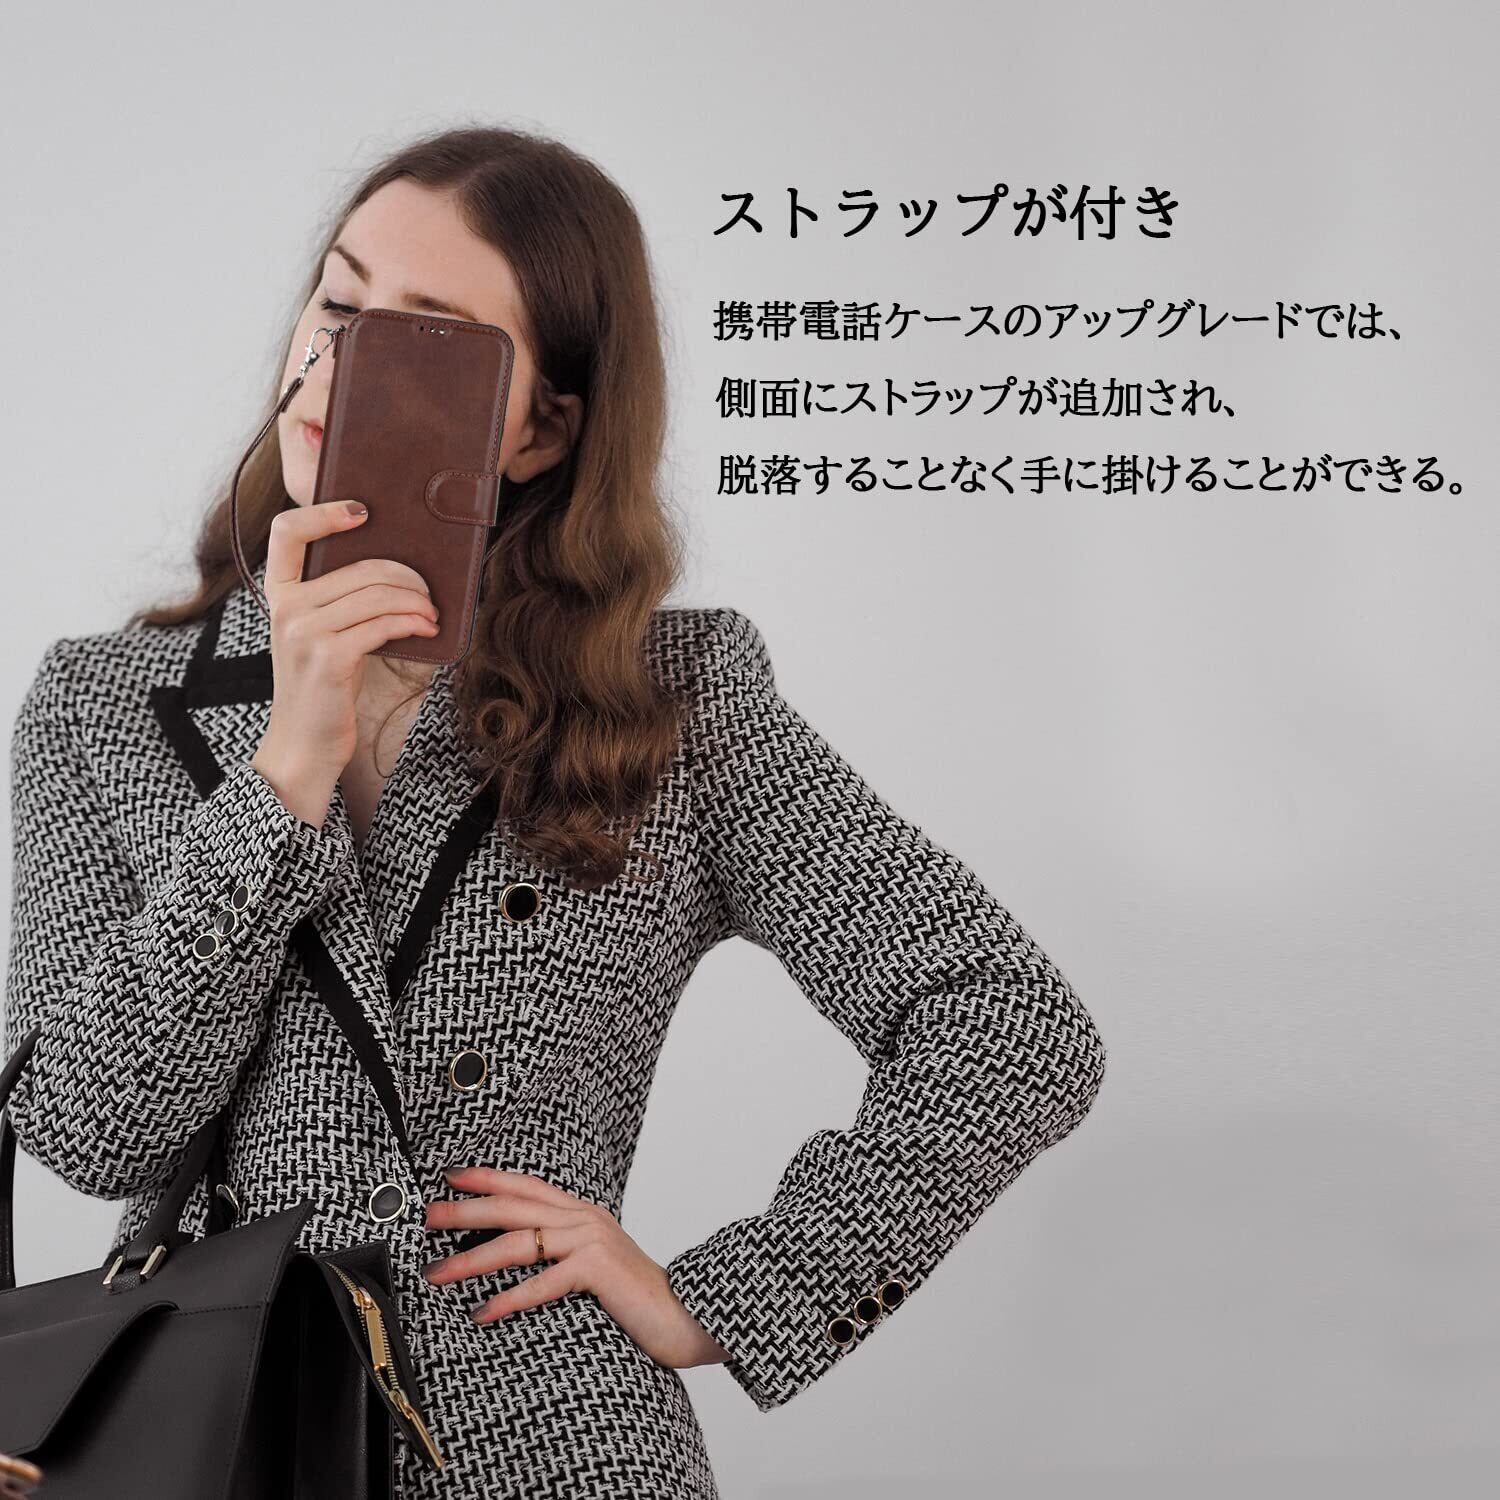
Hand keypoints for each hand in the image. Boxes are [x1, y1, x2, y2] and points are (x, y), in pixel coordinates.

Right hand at [250, 501, 439, 823]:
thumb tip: (397, 568)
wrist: (305, 744)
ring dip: (417, 602)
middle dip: (407, 575)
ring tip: (433, 615)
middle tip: (429, 593)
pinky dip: (413, 623)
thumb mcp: (320, 635)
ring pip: (377, 594)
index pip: (285, 530)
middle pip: (360, 567)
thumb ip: (338, 600)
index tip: (363, 511)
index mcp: (278, 593)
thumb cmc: (324, 687)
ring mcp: (302, 631)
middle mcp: (284, 607)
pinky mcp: (327, 657)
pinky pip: (383, 623)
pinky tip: (427, 629)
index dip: (323, 511)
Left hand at [422, 1167, 729, 1370]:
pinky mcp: (598, 1269)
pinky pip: (543, 1282)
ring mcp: (592, 1240)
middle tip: (428, 1216)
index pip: (528, 1185)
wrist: (688, 1315)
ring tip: (438, 1272)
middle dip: (466, 1209)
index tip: (451, 1176)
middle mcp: (585, 1218)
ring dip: (473, 1258)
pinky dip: (509, 1298)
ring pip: (520, 1242)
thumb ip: (564, 1253)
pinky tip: (482, 1312)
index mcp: (583, 1213)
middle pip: (515, 1205)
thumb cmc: (638, 1298)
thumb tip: (520, 1257)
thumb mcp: (596, 1264)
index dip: (489, 1177)